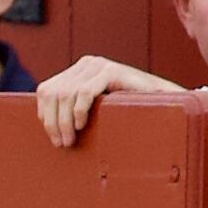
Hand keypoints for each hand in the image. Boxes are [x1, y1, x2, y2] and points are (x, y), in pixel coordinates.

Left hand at [33, 54, 181, 147]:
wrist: (162, 103)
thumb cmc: (126, 110)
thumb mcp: (93, 108)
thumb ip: (71, 108)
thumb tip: (44, 124)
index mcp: (77, 71)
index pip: (45, 91)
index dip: (44, 116)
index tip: (54, 138)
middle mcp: (86, 64)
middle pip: (52, 93)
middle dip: (52, 122)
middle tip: (62, 143)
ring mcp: (98, 65)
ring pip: (65, 94)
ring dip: (63, 121)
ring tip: (71, 139)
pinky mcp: (111, 71)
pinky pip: (83, 92)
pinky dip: (78, 111)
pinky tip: (81, 125)